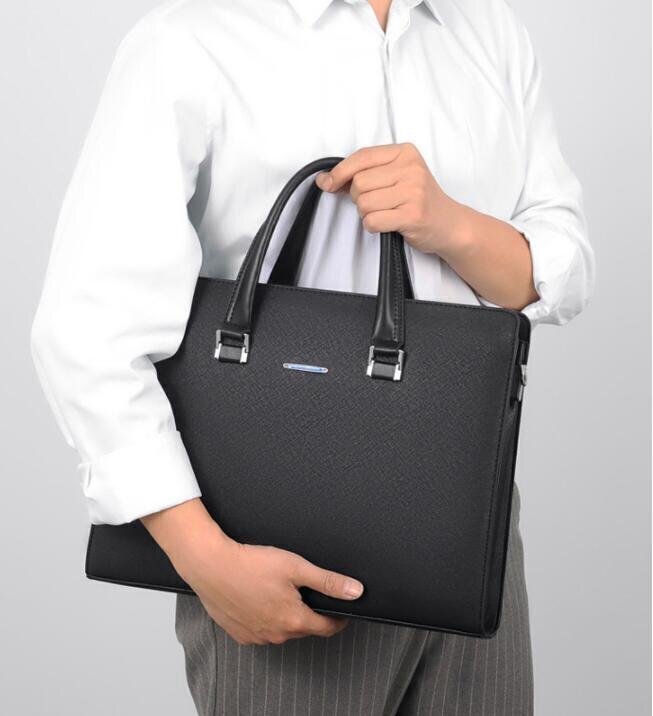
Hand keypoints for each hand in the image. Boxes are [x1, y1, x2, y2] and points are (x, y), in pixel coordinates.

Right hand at [141, 499, 362, 644]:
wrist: (211, 565)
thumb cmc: (251, 563)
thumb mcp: (296, 566)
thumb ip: (327, 581)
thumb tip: (355, 591)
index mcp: (294, 620)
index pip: (327, 627)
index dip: (338, 617)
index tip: (341, 609)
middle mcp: (276, 634)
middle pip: (304, 627)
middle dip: (310, 612)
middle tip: (306, 590)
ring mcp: (256, 637)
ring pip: (282, 629)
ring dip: (287, 616)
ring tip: (280, 590)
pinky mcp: (239, 634)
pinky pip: (261, 630)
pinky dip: (265, 618)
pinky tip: (259, 598)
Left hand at [315, 143, 468, 256]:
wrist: (449, 224)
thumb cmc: (418, 200)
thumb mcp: (396, 176)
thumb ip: (363, 174)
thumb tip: (325, 180)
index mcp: (405, 152)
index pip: (361, 157)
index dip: (339, 172)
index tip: (328, 182)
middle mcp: (410, 168)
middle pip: (359, 183)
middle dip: (359, 198)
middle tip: (379, 203)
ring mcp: (413, 191)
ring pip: (363, 203)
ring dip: (367, 214)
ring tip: (386, 213)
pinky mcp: (412, 215)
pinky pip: (372, 221)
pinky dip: (373, 226)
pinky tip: (388, 224)